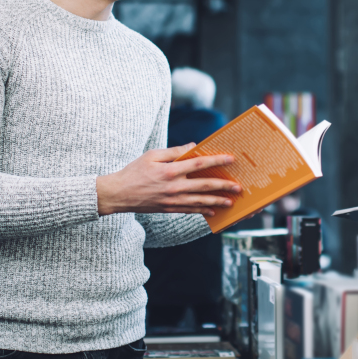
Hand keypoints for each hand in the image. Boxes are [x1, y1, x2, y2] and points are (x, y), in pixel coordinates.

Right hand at [95, 144, 241, 216]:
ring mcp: (173, 200)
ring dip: (217, 201)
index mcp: (170, 170)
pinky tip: (213, 211)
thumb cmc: (134, 171)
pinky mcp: (169, 209)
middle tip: (238, 187)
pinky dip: (203, 211)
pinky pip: (190, 210)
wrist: (119, 194)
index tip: (230, 159)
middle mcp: (174, 186)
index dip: (216, 161)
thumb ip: (174, 151)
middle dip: (223, 186)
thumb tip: (193, 147)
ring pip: (201, 201)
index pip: (199, 164)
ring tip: (231, 201)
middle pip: (205, 186)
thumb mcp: (152, 155)